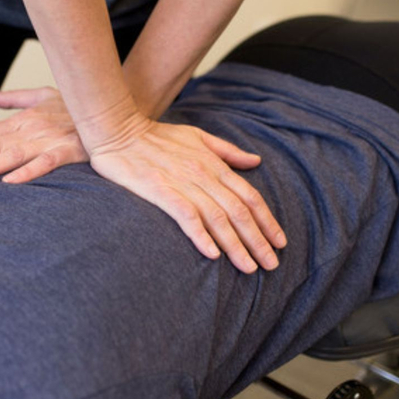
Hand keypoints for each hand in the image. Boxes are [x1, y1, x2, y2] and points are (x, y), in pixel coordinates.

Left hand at [0, 87, 86, 183]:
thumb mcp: (42, 96)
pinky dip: (28, 171)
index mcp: (23, 119)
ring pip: (12, 155)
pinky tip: (10, 182)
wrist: (109, 112)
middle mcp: (31, 129)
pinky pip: (46, 163)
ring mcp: (50, 140)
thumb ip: (12, 98)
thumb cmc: (74, 107)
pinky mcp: (69, 151)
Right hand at [89, 116, 285, 273]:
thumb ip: (227, 151)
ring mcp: (182, 183)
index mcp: (213, 163)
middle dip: (258, 240)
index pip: (249, 196)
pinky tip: (212, 254)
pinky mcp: (160, 190)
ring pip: (217, 218)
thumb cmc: (157, 135)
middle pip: (238, 211)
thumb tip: (255, 161)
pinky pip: (186, 216)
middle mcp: (203, 174)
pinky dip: (200, 235)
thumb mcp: (198, 136)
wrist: (118, 130)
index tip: (280, 242)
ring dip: (236, 245)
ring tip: (249, 268)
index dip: (267, 220)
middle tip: (271, 265)